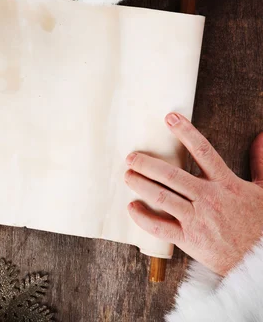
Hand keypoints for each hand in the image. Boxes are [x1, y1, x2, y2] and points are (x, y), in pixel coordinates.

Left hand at [125, 113, 262, 274]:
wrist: (260, 259)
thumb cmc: (260, 224)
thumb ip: (260, 162)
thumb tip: (260, 137)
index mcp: (227, 184)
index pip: (203, 151)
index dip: (185, 132)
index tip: (169, 118)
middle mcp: (208, 199)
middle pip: (171, 175)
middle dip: (147, 164)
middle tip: (131, 156)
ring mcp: (196, 219)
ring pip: (162, 197)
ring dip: (141, 184)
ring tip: (127, 175)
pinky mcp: (188, 239)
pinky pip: (159, 227)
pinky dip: (142, 217)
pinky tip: (132, 207)